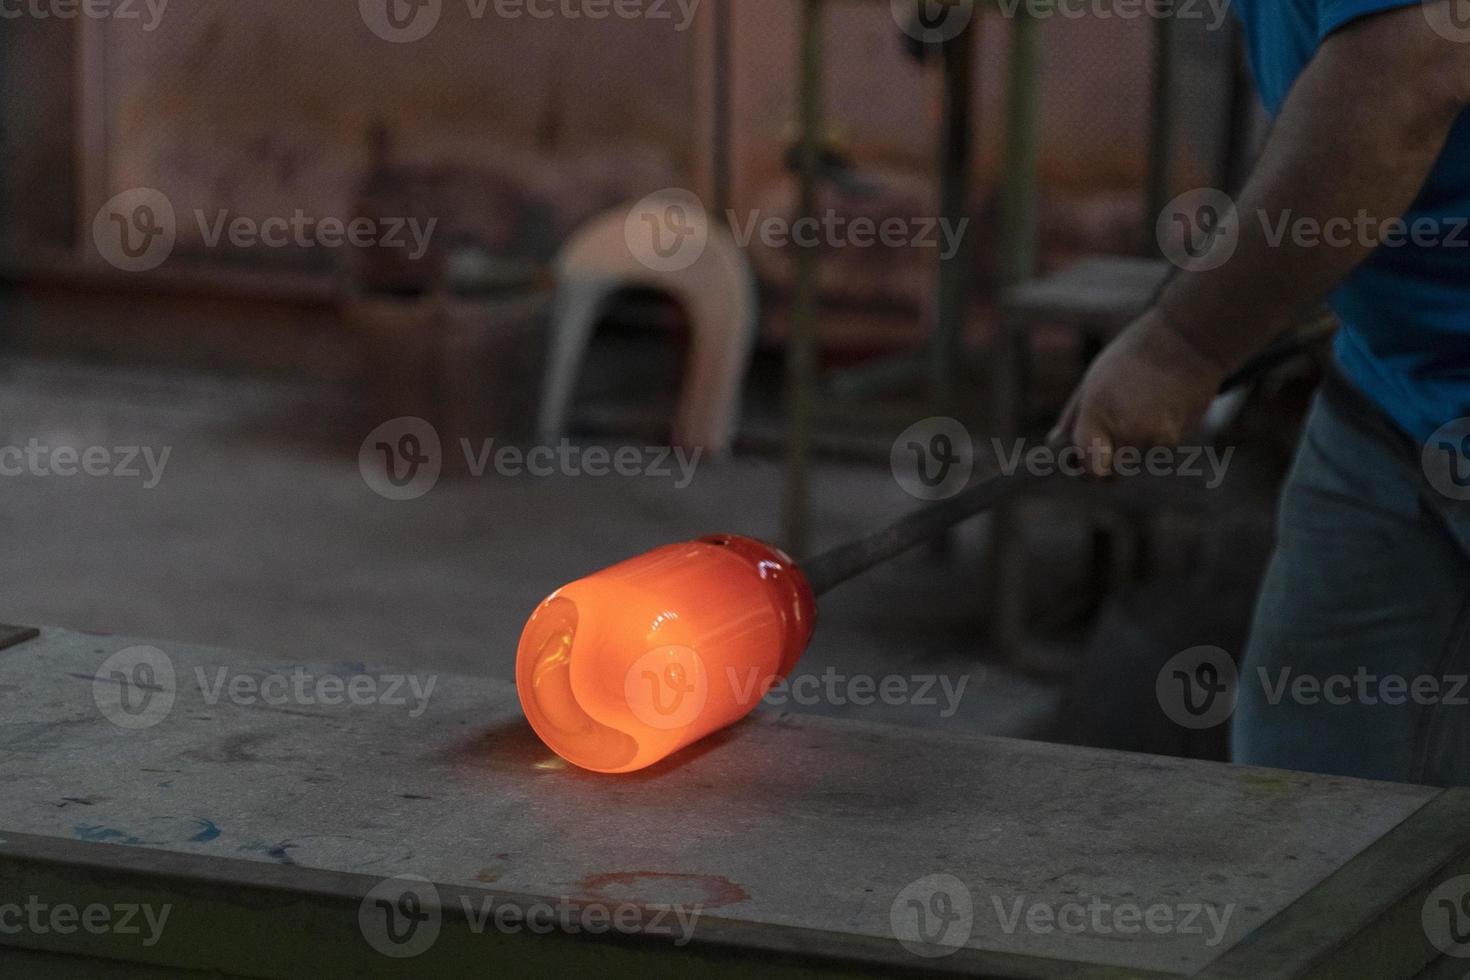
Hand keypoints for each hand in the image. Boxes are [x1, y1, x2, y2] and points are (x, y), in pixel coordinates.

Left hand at [1049, 308, 1228, 475]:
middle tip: (1098, 446)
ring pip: (1131, 465)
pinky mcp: (1175, 440)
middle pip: (1109, 475)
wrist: (1185, 342)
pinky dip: (1147, 444)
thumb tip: (1056, 448)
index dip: (1081, 469)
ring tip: (1131, 416)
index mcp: (1099, 413)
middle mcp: (1127, 431)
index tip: (1077, 460)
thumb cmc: (1131, 358)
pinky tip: (1152, 415)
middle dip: (1100, 466)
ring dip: (1125, 453)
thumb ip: (1073, 420)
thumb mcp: (1090, 382)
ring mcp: (1154, 439)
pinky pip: (1151, 455)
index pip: (1088, 468)